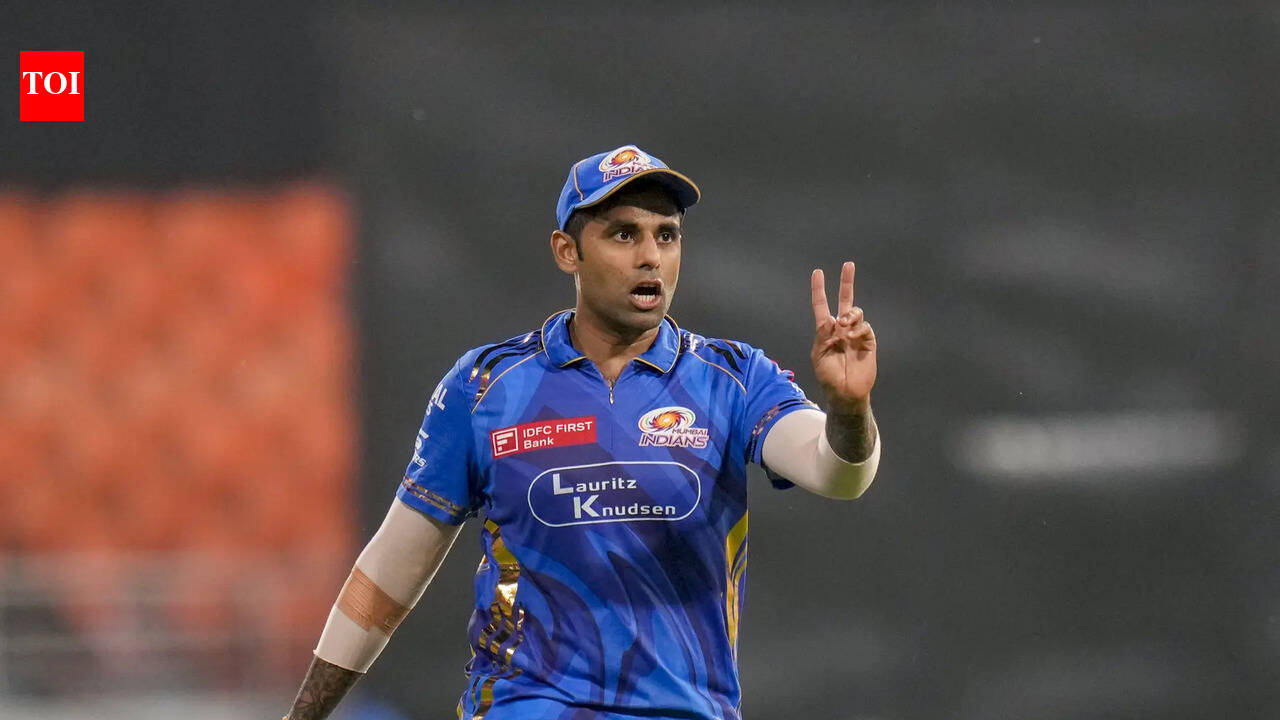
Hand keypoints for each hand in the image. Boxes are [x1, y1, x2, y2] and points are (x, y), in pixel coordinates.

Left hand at [810, 261, 876, 414]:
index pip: (822, 305)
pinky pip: (865, 327)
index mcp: (826, 330)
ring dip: (850, 314)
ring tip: (844, 324)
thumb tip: (831, 318)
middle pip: (845, 300)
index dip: (819, 290)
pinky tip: (852, 337)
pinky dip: (858, 328)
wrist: (845, 392)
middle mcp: (841, 328)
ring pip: (856, 312)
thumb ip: (822, 335)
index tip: (818, 273)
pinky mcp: (868, 341)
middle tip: (848, 265)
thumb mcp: (819, 354)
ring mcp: (855, 334)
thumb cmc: (829, 376)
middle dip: (847, 282)